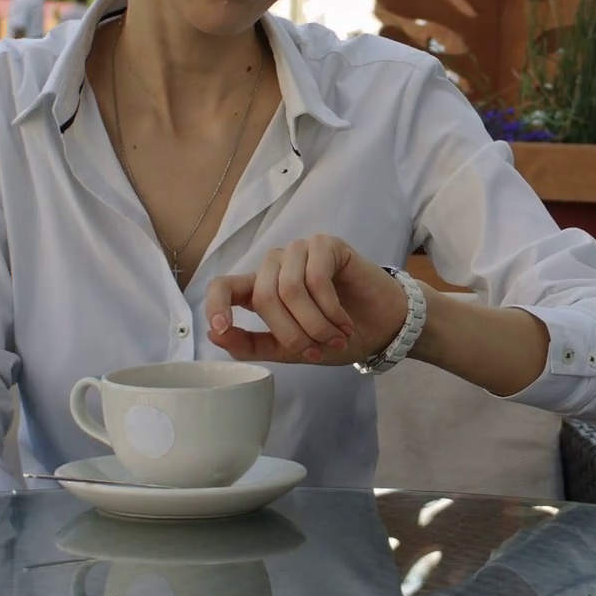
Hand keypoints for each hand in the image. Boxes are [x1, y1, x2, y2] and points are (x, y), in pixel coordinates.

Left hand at [204, 235, 409, 365]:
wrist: (381, 328)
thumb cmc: (335, 336)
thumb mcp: (288, 350)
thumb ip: (252, 344)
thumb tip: (214, 334)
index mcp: (260, 289)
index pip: (223, 286)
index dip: (215, 305)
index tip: (220, 328)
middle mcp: (276, 266)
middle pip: (264, 296)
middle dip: (292, 332)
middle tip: (317, 350)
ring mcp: (300, 251)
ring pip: (289, 288)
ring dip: (315, 323)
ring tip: (336, 337)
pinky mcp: (326, 244)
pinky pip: (316, 277)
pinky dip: (330, 308)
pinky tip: (343, 321)